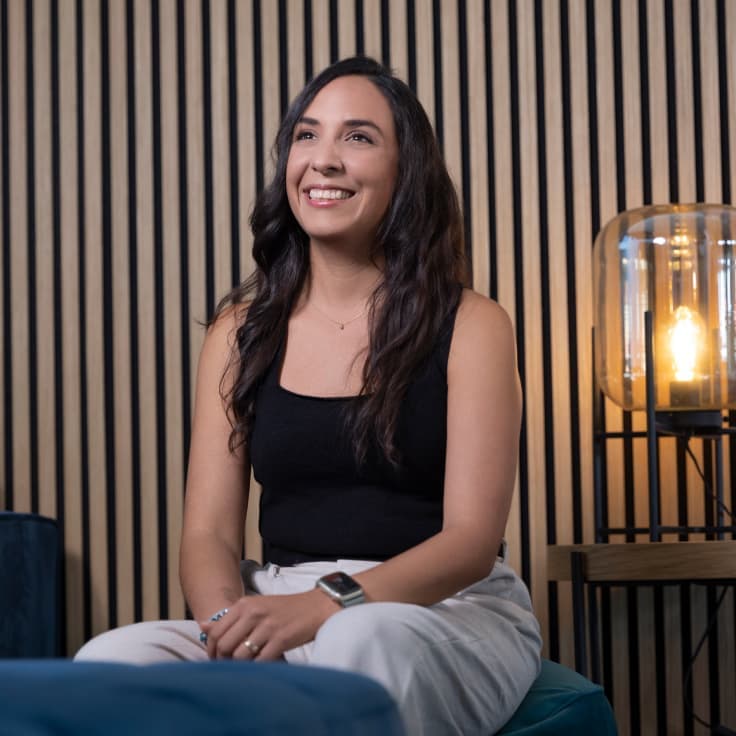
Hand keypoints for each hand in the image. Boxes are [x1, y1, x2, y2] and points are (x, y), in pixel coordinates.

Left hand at [198, 589, 339, 660]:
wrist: (317, 606)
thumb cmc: (285, 608)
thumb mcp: (256, 606)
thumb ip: (231, 617)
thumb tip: (202, 626)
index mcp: (245, 604)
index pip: (215, 632)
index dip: (211, 650)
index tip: (215, 659)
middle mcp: (253, 613)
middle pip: (224, 645)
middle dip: (223, 661)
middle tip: (229, 667)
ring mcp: (267, 626)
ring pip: (239, 656)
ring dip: (240, 666)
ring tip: (246, 667)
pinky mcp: (281, 639)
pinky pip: (259, 662)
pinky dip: (257, 668)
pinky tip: (261, 666)